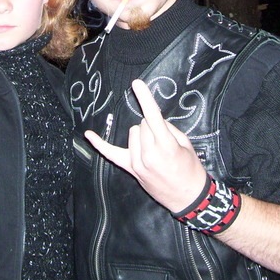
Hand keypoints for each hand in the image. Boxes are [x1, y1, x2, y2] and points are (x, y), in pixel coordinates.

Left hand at [84, 79, 207, 211]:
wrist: (187, 196)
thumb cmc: (190, 168)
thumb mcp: (186, 144)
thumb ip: (168, 129)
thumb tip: (153, 120)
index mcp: (165, 146)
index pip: (152, 116)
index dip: (145, 98)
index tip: (136, 83)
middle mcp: (148, 154)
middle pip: (142, 123)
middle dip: (152, 126)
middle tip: (164, 140)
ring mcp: (136, 163)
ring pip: (132, 132)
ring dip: (142, 134)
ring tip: (155, 148)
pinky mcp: (130, 168)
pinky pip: (111, 153)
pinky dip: (99, 144)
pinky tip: (89, 134)